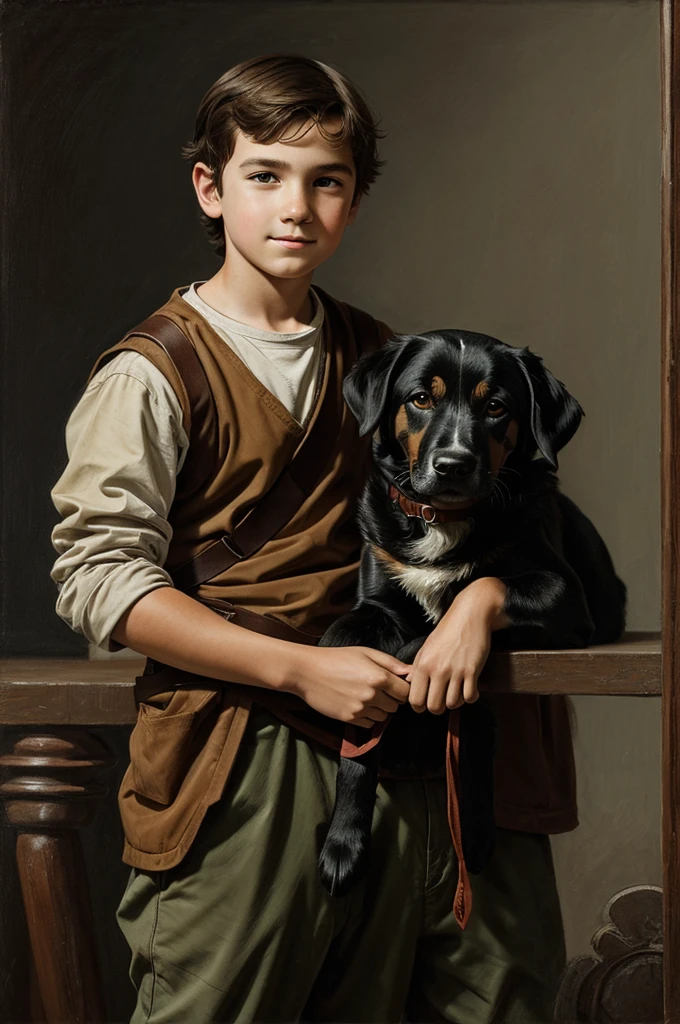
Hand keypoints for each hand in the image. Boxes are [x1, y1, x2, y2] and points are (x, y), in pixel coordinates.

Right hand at [289, 646, 411, 727]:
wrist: (306, 671)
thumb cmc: (336, 658)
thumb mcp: (365, 652)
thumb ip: (391, 663)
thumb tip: (410, 672)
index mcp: (379, 677)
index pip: (406, 692)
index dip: (402, 689)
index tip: (394, 685)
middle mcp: (372, 695)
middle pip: (396, 706)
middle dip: (391, 699)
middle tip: (377, 688)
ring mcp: (361, 709)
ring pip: (383, 717)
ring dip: (379, 709)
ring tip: (365, 695)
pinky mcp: (349, 719)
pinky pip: (368, 724)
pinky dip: (366, 717)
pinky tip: (356, 703)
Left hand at [408, 577, 509, 713]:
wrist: (469, 615)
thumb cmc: (447, 630)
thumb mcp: (426, 647)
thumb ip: (417, 667)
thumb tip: (409, 683)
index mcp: (422, 665)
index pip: (415, 699)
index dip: (420, 706)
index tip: (425, 704)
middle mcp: (437, 670)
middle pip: (434, 707)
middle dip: (438, 708)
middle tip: (442, 700)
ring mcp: (455, 672)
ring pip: (453, 704)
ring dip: (455, 702)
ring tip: (456, 693)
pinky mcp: (472, 671)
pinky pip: (470, 697)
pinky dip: (471, 697)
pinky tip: (470, 689)